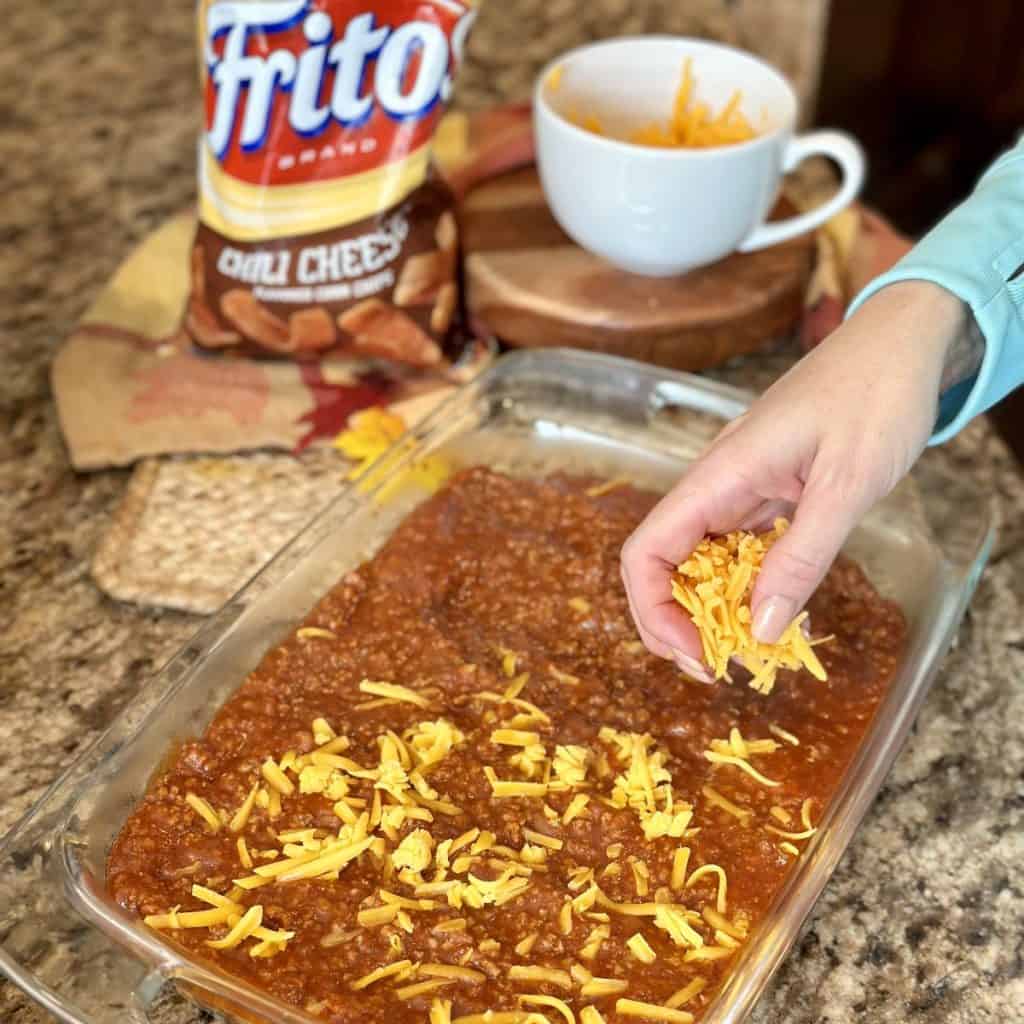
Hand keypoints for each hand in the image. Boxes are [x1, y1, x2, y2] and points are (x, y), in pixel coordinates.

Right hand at [620, 280, 966, 680]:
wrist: (899, 343)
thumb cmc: (876, 396)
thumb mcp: (847, 484)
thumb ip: (802, 556)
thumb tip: (761, 628)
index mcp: (719, 477)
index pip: (646, 552)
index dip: (655, 611)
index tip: (701, 651)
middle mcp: (715, 485)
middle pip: (660, 565)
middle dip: (676, 623)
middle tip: (723, 665)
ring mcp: (735, 490)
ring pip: (695, 562)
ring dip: (710, 610)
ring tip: (750, 647)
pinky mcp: (760, 494)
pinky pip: (733, 550)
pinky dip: (743, 588)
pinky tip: (771, 610)